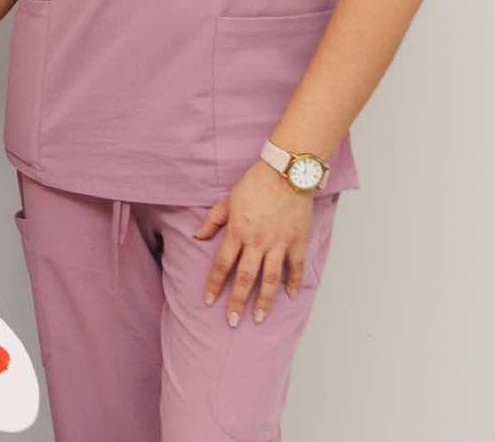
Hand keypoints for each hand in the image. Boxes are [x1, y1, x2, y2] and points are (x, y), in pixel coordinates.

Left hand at [195, 161, 313, 325]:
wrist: (286, 173)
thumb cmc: (254, 184)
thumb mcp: (228, 200)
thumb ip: (213, 221)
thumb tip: (197, 236)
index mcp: (237, 232)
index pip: (222, 264)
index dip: (214, 284)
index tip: (208, 301)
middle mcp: (257, 242)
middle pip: (245, 278)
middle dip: (237, 301)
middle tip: (232, 321)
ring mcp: (279, 243)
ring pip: (270, 278)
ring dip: (265, 300)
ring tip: (260, 318)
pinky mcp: (297, 241)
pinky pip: (296, 266)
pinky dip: (294, 282)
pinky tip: (290, 296)